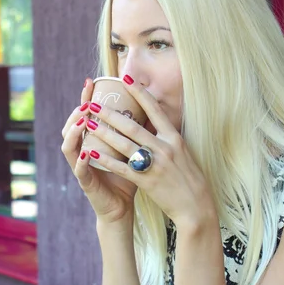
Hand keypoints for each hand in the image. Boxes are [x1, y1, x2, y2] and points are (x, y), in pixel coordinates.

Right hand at [61, 79, 137, 224]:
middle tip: (85, 101)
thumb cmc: (128, 178)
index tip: (90, 82)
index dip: (85, 98)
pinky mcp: (86, 184)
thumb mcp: (131, 151)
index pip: (85, 115)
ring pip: (69, 146)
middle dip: (76, 111)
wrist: (122, 208)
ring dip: (74, 132)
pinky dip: (80, 160)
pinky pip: (79, 170)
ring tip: (82, 120)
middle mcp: (82, 152)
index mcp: (92, 142)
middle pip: (71, 127)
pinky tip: (84, 151)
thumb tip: (152, 107)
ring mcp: (81, 167)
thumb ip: (136, 132)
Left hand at [83, 76, 215, 228]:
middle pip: (132, 126)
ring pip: (123, 144)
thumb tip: (154, 122)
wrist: (196, 206)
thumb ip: (167, 138)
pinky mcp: (146, 180)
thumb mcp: (183, 152)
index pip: (154, 109)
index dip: (139, 92)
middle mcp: (164, 147)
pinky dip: (105, 160)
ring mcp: (155, 164)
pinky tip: (91, 153)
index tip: (125, 78)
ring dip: (103, 132)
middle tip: (92, 104)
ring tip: (88, 123)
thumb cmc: (189, 179)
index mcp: (174, 137)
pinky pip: (121, 167)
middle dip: (110, 114)